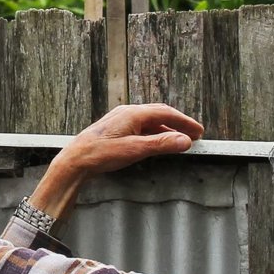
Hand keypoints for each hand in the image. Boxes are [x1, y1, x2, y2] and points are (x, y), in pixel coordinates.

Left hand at [27, 103, 203, 223]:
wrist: (75, 161)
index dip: (185, 122)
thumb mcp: (135, 150)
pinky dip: (153, 134)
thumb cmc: (100, 154)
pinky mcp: (115, 129)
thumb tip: (185, 140)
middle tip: (193, 134)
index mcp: (134, 113)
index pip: (166, 114)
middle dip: (178, 124)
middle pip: (159, 114)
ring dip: (166, 130)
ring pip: (149, 121)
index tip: (198, 131)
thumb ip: (161, 145)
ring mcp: (120, 120)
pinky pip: (140, 127)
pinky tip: (156, 143)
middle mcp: (127, 113)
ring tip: (178, 140)